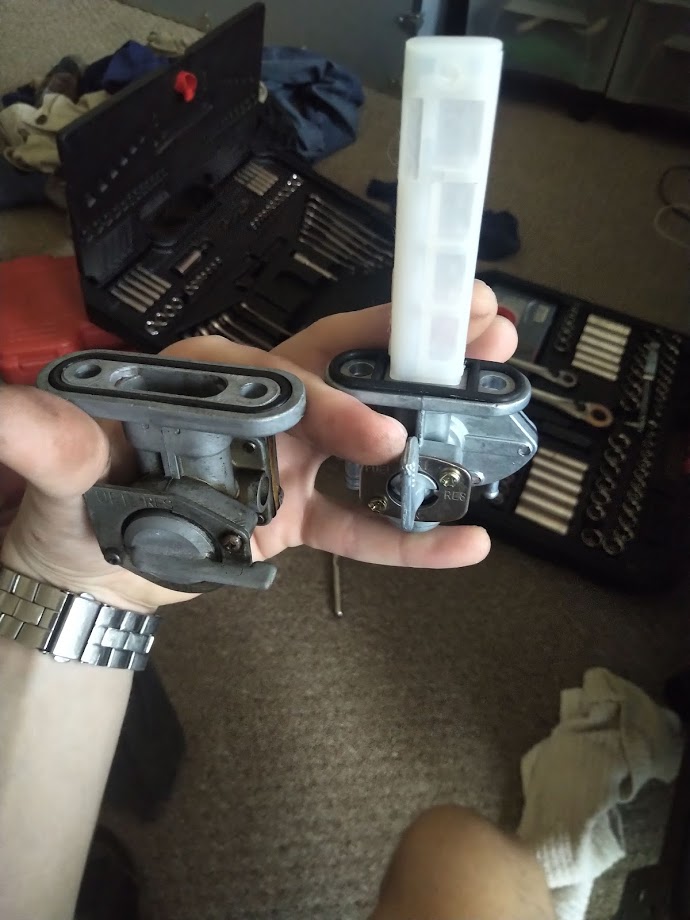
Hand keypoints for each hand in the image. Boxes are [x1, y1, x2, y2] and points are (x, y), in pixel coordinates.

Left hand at [0, 283, 514, 612]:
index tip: (375, 432)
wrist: (96, 569)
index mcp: (218, 383)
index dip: (333, 399)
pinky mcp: (302, 519)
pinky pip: (367, 530)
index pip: (285, 377)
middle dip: (417, 353)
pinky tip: (468, 540)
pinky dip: (414, 538)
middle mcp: (268, 413)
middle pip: (352, 373)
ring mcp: (293, 465)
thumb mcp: (61, 461)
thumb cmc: (81, 500)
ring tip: (502, 403)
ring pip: (376, 443)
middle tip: (486, 324)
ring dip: (437, 427)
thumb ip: (40, 432)